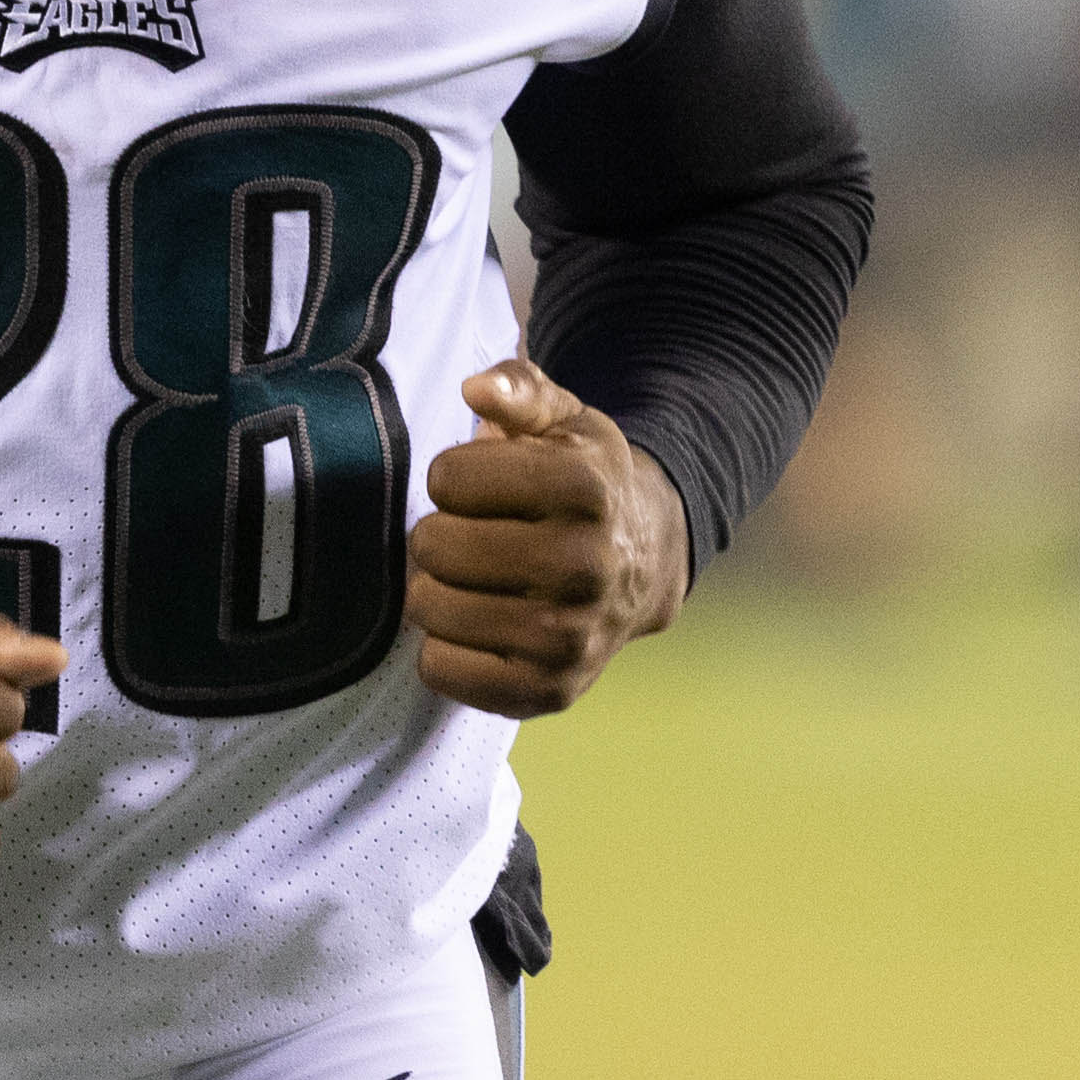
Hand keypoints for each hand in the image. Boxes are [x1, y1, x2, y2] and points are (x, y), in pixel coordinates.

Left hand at [407, 360, 689, 715]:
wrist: (648, 562)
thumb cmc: (584, 482)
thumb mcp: (563, 420)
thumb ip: (518, 389)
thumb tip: (477, 391)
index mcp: (584, 489)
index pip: (448, 479)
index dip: (452, 476)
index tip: (479, 486)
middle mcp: (584, 565)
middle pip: (434, 545)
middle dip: (438, 534)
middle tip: (469, 535)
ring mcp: (568, 637)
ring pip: (430, 608)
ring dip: (435, 590)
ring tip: (471, 579)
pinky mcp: (549, 691)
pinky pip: (441, 670)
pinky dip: (442, 647)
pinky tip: (476, 625)